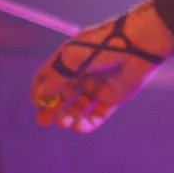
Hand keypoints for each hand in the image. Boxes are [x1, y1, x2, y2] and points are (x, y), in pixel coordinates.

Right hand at [32, 0, 173, 132]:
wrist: (137, 45)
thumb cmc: (103, 46)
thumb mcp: (74, 59)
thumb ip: (56, 78)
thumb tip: (39, 95)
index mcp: (69, 61)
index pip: (48, 79)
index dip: (40, 92)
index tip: (36, 103)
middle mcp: (81, 75)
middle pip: (61, 97)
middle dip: (51, 110)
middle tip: (44, 121)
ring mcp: (96, 88)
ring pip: (76, 108)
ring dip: (68, 117)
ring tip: (64, 123)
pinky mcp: (111, 98)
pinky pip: (95, 115)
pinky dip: (87, 124)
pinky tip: (79, 127)